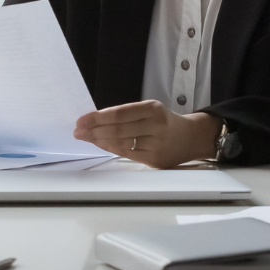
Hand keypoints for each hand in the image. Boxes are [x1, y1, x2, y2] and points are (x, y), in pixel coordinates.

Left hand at [73, 101, 218, 168]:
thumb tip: (95, 121)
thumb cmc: (164, 122)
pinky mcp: (154, 160)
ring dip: (99, 141)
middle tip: (78, 130)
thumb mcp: (150, 110)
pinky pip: (127, 154)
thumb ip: (126, 115)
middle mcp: (156, 126)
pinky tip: (100, 145)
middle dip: (94, 131)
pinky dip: (111, 149)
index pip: (119, 114)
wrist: (191, 138)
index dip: (97, 118)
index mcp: (153, 109)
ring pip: (120, 144)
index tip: (81, 120)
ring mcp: (156, 145)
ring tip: (85, 137)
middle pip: (117, 130)